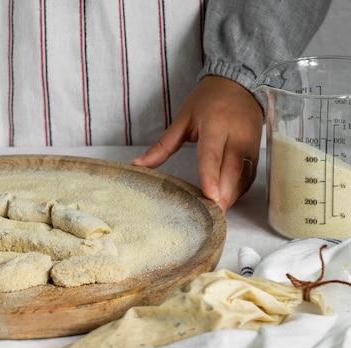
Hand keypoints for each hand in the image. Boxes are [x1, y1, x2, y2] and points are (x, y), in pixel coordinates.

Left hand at [132, 76, 263, 211]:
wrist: (240, 84)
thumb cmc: (208, 100)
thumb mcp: (183, 118)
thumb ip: (163, 145)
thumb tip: (138, 164)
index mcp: (216, 125)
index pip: (212, 155)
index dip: (211, 176)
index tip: (210, 197)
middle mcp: (237, 136)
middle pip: (232, 171)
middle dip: (223, 196)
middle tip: (211, 216)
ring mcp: (250, 146)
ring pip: (243, 177)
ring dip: (231, 197)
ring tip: (216, 214)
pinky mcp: (256, 153)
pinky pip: (249, 177)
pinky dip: (238, 191)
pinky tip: (225, 201)